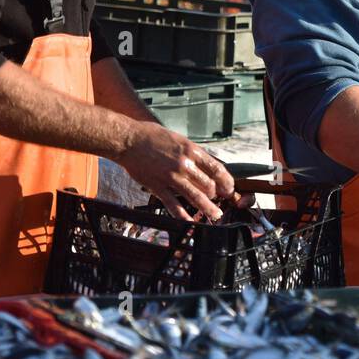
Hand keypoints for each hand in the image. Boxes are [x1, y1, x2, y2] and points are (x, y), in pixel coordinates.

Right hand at [117, 121, 235, 220]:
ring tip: (214, 215)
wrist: (129, 140)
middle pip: (209, 185)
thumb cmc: (152, 137)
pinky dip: (183, 215)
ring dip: (208, 208)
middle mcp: (184, 164)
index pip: (216, 169)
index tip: (229, 188)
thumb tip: (206, 165)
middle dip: (216, 195)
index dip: (226, 181)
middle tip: (219, 200)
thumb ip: (192, 153)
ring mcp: (171, 177)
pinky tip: (189, 221)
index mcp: (192, 151)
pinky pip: (173, 204)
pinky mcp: (158, 186)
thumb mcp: (179, 140)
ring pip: (196, 197)